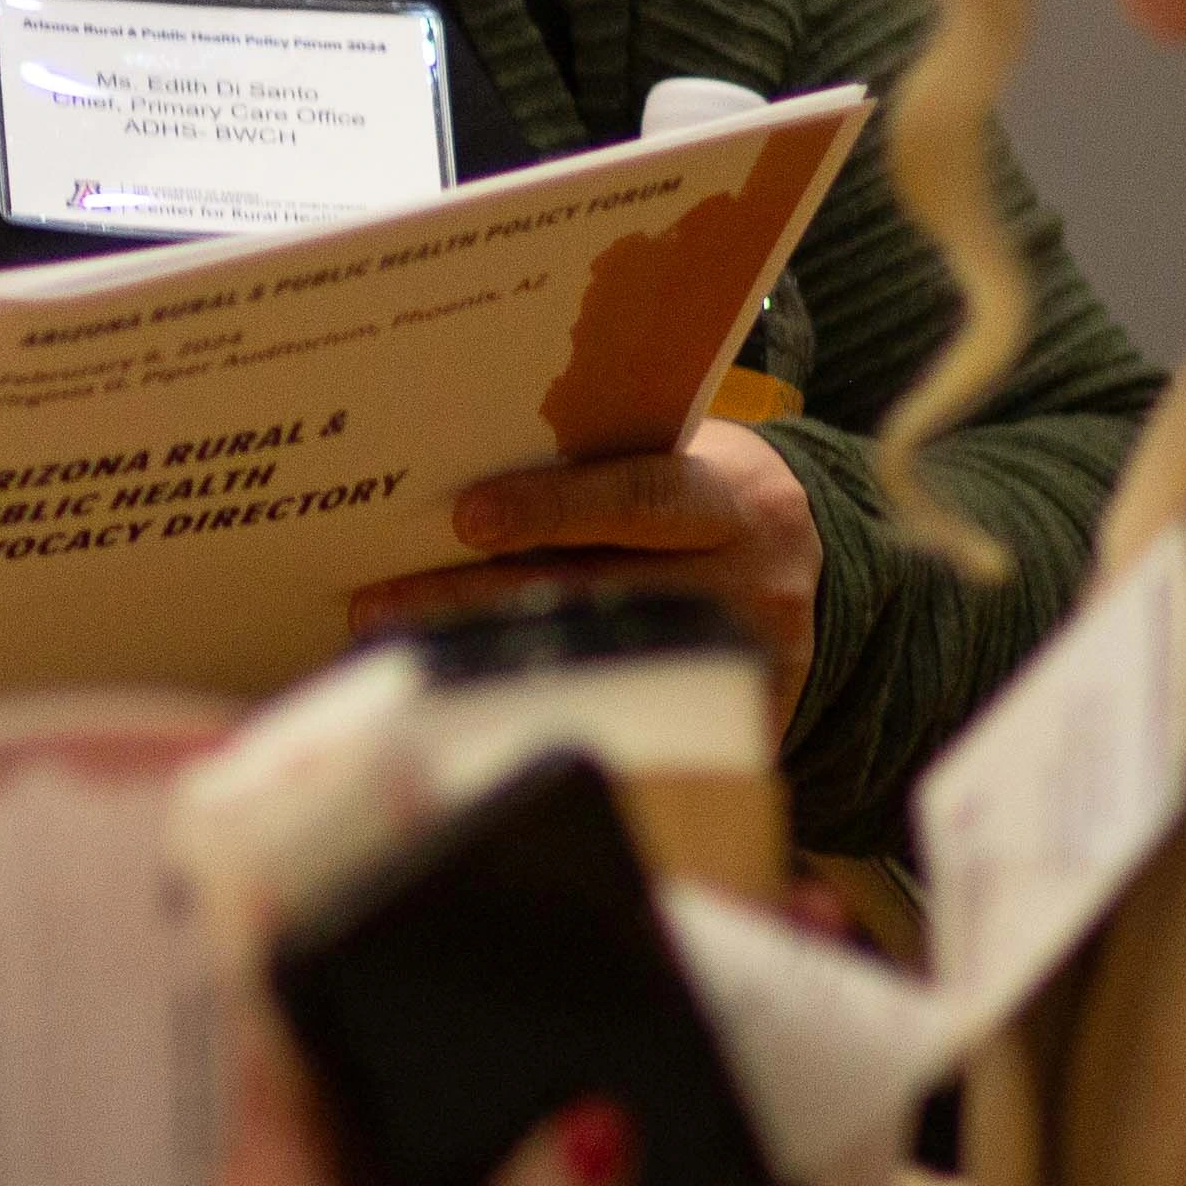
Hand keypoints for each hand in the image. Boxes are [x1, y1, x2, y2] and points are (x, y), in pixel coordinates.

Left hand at [344, 420, 823, 706]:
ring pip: (603, 665)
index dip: (555, 507)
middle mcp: (747, 584)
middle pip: (601, 595)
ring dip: (492, 662)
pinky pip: (635, 728)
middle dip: (481, 600)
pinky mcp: (742, 726)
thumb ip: (602, 465)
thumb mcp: (682, 457)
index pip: (640, 498)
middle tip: (382, 602)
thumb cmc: (698, 494)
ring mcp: (746, 662)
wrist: (803, 560)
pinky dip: (545, 715)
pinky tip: (469, 710)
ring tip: (399, 654)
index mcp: (730, 501)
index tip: (467, 518)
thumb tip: (456, 477)